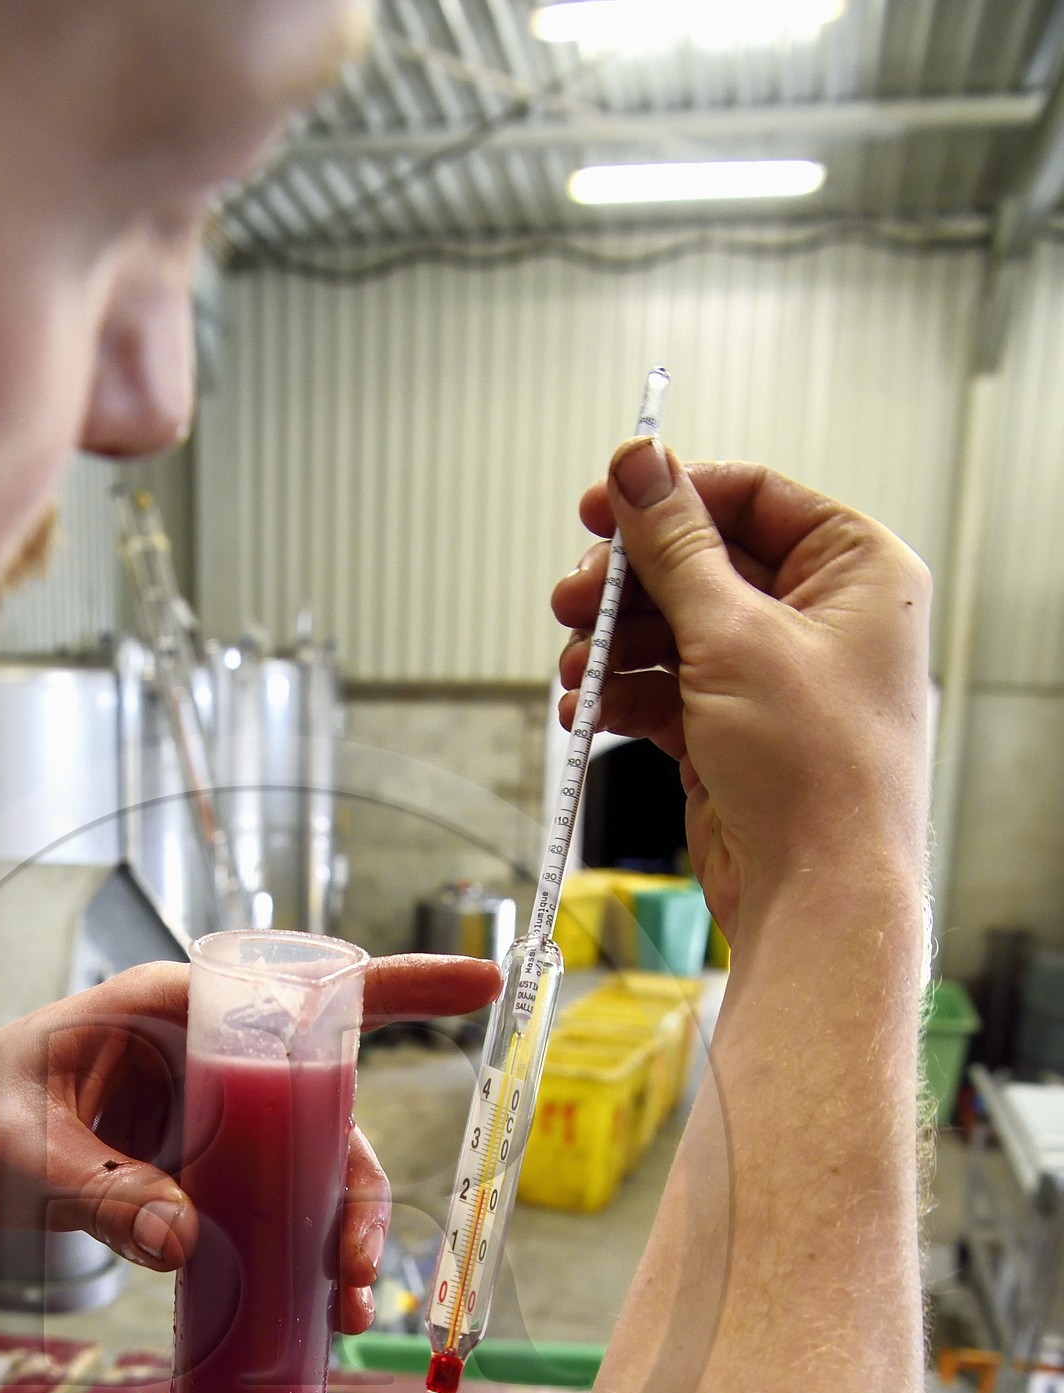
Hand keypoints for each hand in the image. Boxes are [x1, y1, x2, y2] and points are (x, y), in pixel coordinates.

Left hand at [0, 954, 500, 1333]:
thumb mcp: (17, 1157)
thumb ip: (94, 1194)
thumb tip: (186, 1243)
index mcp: (173, 1009)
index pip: (305, 991)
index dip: (400, 985)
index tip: (483, 980)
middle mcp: (210, 1058)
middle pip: (325, 1110)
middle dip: (358, 1192)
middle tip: (354, 1273)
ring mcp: (211, 1118)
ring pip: (309, 1169)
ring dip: (338, 1238)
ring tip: (343, 1315)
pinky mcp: (201, 1172)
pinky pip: (271, 1208)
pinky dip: (300, 1259)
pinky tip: (312, 1316)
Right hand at [551, 449, 931, 946]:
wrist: (816, 892)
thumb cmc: (814, 769)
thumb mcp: (734, 634)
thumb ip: (676, 547)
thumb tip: (638, 464)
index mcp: (856, 571)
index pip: (751, 498)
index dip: (671, 497)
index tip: (598, 507)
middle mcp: (822, 618)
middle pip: (702, 564)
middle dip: (628, 585)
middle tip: (572, 599)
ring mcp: (776, 679)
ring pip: (673, 630)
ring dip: (614, 647)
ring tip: (575, 671)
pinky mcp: (735, 732)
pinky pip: (665, 691)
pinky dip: (622, 696)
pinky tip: (588, 710)